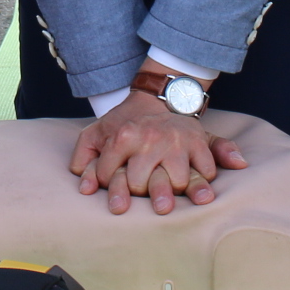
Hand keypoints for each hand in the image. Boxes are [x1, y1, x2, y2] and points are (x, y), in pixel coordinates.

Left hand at [69, 93, 250, 214]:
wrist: (158, 97)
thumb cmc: (125, 123)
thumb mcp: (96, 133)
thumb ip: (83, 160)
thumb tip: (85, 191)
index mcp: (123, 136)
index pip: (109, 178)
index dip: (109, 185)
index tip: (116, 181)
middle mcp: (149, 139)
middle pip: (141, 186)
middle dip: (139, 192)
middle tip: (142, 190)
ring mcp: (176, 142)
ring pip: (177, 184)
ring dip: (173, 191)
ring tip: (168, 190)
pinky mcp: (199, 142)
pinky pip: (206, 171)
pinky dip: (203, 180)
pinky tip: (195, 180)